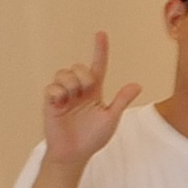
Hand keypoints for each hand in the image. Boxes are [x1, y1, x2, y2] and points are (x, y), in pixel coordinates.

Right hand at [44, 33, 139, 165]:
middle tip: (87, 92)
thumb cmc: (93, 137)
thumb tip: (137, 85)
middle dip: (84, 75)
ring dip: (71, 83)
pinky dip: (58, 92)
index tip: (101, 33)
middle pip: (79, 67)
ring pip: (64, 73)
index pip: (98, 66)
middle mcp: (79, 90)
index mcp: (95, 92)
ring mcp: (63, 96)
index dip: (99, 50)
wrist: (75, 153)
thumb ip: (121, 101)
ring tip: (73, 99)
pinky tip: (61, 103)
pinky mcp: (50, 103)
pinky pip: (51, 87)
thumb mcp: (111, 118)